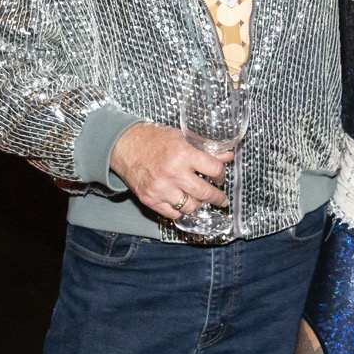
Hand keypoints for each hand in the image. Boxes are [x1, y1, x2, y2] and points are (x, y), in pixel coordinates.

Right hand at [109, 122, 231, 220]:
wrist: (126, 146)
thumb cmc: (156, 140)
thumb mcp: (183, 139)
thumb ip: (206, 150)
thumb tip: (228, 157)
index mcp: (184, 154)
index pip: (214, 170)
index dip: (221, 175)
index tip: (221, 178)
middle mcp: (173, 173)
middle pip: (205, 193)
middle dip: (218, 198)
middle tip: (222, 200)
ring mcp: (161, 189)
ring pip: (190, 207)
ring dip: (198, 204)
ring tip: (200, 200)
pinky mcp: (150, 200)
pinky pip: (173, 214)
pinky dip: (181, 210)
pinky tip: (184, 204)